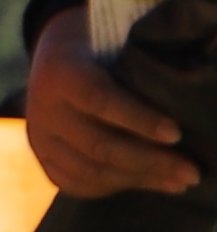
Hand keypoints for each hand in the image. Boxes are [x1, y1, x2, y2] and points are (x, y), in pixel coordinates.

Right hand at [33, 3, 195, 199]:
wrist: (54, 58)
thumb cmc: (105, 49)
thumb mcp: (118, 44)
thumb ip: (146, 67)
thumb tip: (191, 91)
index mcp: (61, 71)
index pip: (98, 99)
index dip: (139, 119)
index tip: (177, 133)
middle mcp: (43, 107)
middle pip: (98, 144)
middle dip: (150, 161)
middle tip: (192, 172)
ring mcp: (40, 137)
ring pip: (91, 169)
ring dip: (141, 179)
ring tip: (180, 183)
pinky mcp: (43, 159)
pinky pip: (79, 183)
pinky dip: (117, 187)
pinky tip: (149, 184)